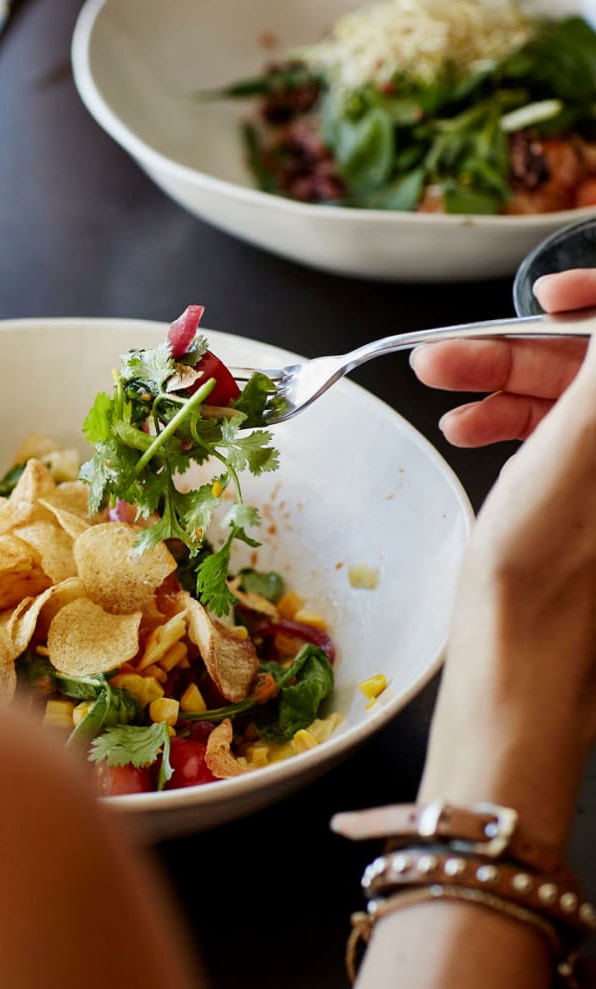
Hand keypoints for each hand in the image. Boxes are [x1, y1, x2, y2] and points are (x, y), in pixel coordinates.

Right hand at [418, 272, 595, 847]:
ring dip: (501, 385)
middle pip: (593, 369)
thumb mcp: (579, 442)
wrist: (521, 660)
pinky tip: (465, 427)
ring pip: (567, 400)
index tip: (545, 299)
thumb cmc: (545, 567)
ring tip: (438, 389)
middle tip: (445, 352)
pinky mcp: (588, 498)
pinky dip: (508, 421)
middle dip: (521, 351)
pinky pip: (555, 436)